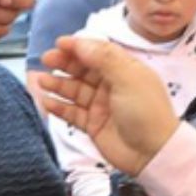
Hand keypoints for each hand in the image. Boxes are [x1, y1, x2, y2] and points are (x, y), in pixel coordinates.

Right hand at [33, 37, 179, 175]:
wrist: (154, 153)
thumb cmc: (147, 113)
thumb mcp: (128, 78)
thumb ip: (104, 59)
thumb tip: (81, 42)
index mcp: (124, 70)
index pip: (98, 52)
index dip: (79, 46)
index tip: (60, 43)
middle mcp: (112, 86)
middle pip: (83, 70)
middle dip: (64, 64)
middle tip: (46, 59)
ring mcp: (101, 105)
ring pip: (74, 91)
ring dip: (58, 85)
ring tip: (42, 81)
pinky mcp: (93, 125)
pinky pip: (72, 113)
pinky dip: (59, 107)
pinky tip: (47, 102)